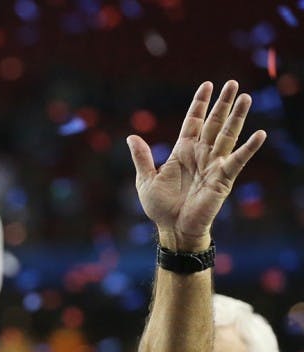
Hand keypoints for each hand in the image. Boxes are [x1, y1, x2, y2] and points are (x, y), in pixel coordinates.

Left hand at [127, 80, 266, 250]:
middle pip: (214, 123)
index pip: (193, 122)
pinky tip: (260, 134)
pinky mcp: (222, 179)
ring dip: (237, 117)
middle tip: (232, 83)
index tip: (207, 85)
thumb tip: (131, 137)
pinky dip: (248, 148)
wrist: (173, 228)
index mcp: (183, 151)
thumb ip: (142, 158)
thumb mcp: (146, 180)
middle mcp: (200, 154)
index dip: (200, 104)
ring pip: (227, 135)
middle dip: (222, 104)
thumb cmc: (161, 207)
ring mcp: (213, 164)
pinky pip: (237, 160)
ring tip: (245, 97)